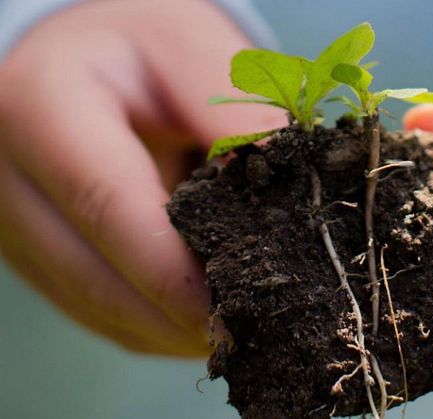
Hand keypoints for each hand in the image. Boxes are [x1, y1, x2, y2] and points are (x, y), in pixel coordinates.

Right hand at [0, 0, 283, 355]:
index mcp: (41, 109)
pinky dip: (159, 324)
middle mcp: (13, 181)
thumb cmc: (140, 46)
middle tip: (260, 331)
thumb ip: (229, 110)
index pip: (107, 204)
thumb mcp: (186, 48)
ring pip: (99, 309)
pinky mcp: (43, 255)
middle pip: (98, 279)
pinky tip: (209, 316)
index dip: (174, 270)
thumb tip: (288, 186)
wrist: (83, 59)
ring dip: (174, 330)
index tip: (236, 309)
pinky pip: (100, 311)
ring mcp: (20, 228)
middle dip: (183, 318)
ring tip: (247, 327)